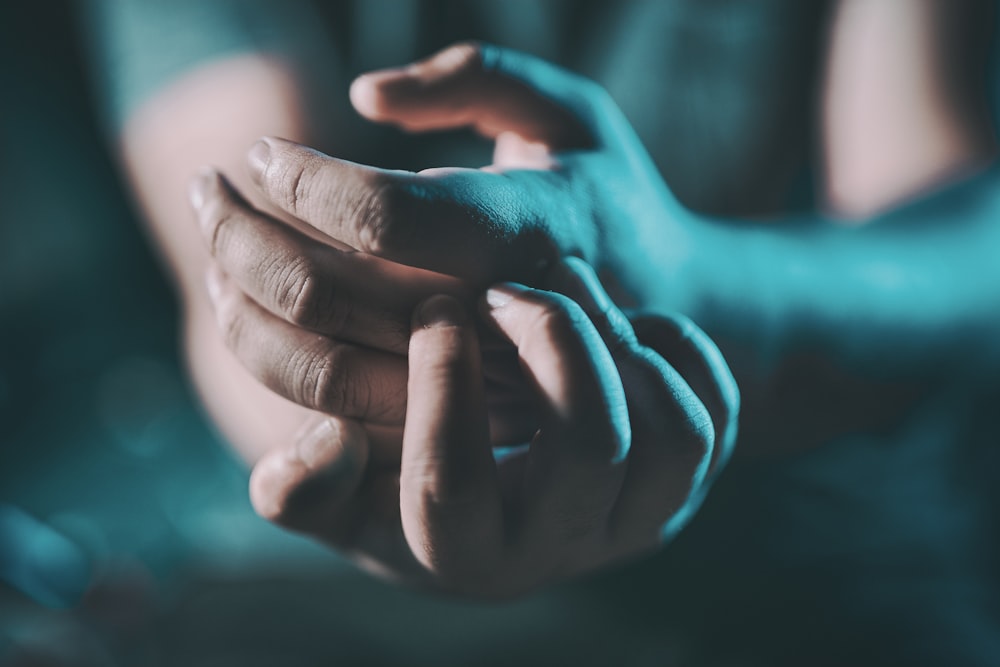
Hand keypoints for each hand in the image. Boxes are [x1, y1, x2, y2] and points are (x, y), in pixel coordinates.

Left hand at [187, 41, 688, 447]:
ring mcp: (474, 380)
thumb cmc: (605, 196)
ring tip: (215, 237)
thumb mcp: (571, 111)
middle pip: (331, 295)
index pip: (386, 216)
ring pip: (319, 364)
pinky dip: (270, 349)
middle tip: (210, 189)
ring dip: (239, 298)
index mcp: (533, 228)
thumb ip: (479, 77)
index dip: (306, 179)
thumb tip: (367, 98)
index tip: (265, 151)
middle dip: (242, 236)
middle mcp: (499, 317)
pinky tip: (249, 297)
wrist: (663, 314)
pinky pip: (333, 400)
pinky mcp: (449, 415)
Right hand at [247, 258, 737, 597]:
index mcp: (467, 555)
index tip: (434, 311)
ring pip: (675, 431)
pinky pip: (718, 406)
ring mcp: (642, 514)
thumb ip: (303, 490)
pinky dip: (679, 348)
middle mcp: (566, 545)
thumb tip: (320, 445)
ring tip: (566, 290)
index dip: (440, 388)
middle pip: (592, 446)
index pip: (452, 490)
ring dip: (620, 339)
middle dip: (555, 339)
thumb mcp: (343, 498)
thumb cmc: (406, 481)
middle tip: (511, 286)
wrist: (499, 491)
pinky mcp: (691, 477)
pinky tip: (617, 321)